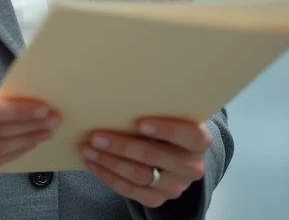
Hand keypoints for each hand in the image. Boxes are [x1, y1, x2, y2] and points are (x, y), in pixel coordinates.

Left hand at [80, 117, 210, 207]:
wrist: (176, 153)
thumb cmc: (167, 124)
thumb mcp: (170, 113)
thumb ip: (156, 106)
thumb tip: (120, 91)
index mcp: (199, 141)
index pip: (191, 136)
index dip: (167, 130)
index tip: (141, 123)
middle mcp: (191, 167)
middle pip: (155, 157)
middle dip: (123, 147)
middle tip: (97, 136)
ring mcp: (174, 186)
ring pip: (139, 176)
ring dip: (110, 162)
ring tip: (89, 149)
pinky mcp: (157, 199)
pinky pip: (130, 191)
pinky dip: (108, 176)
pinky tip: (93, 163)